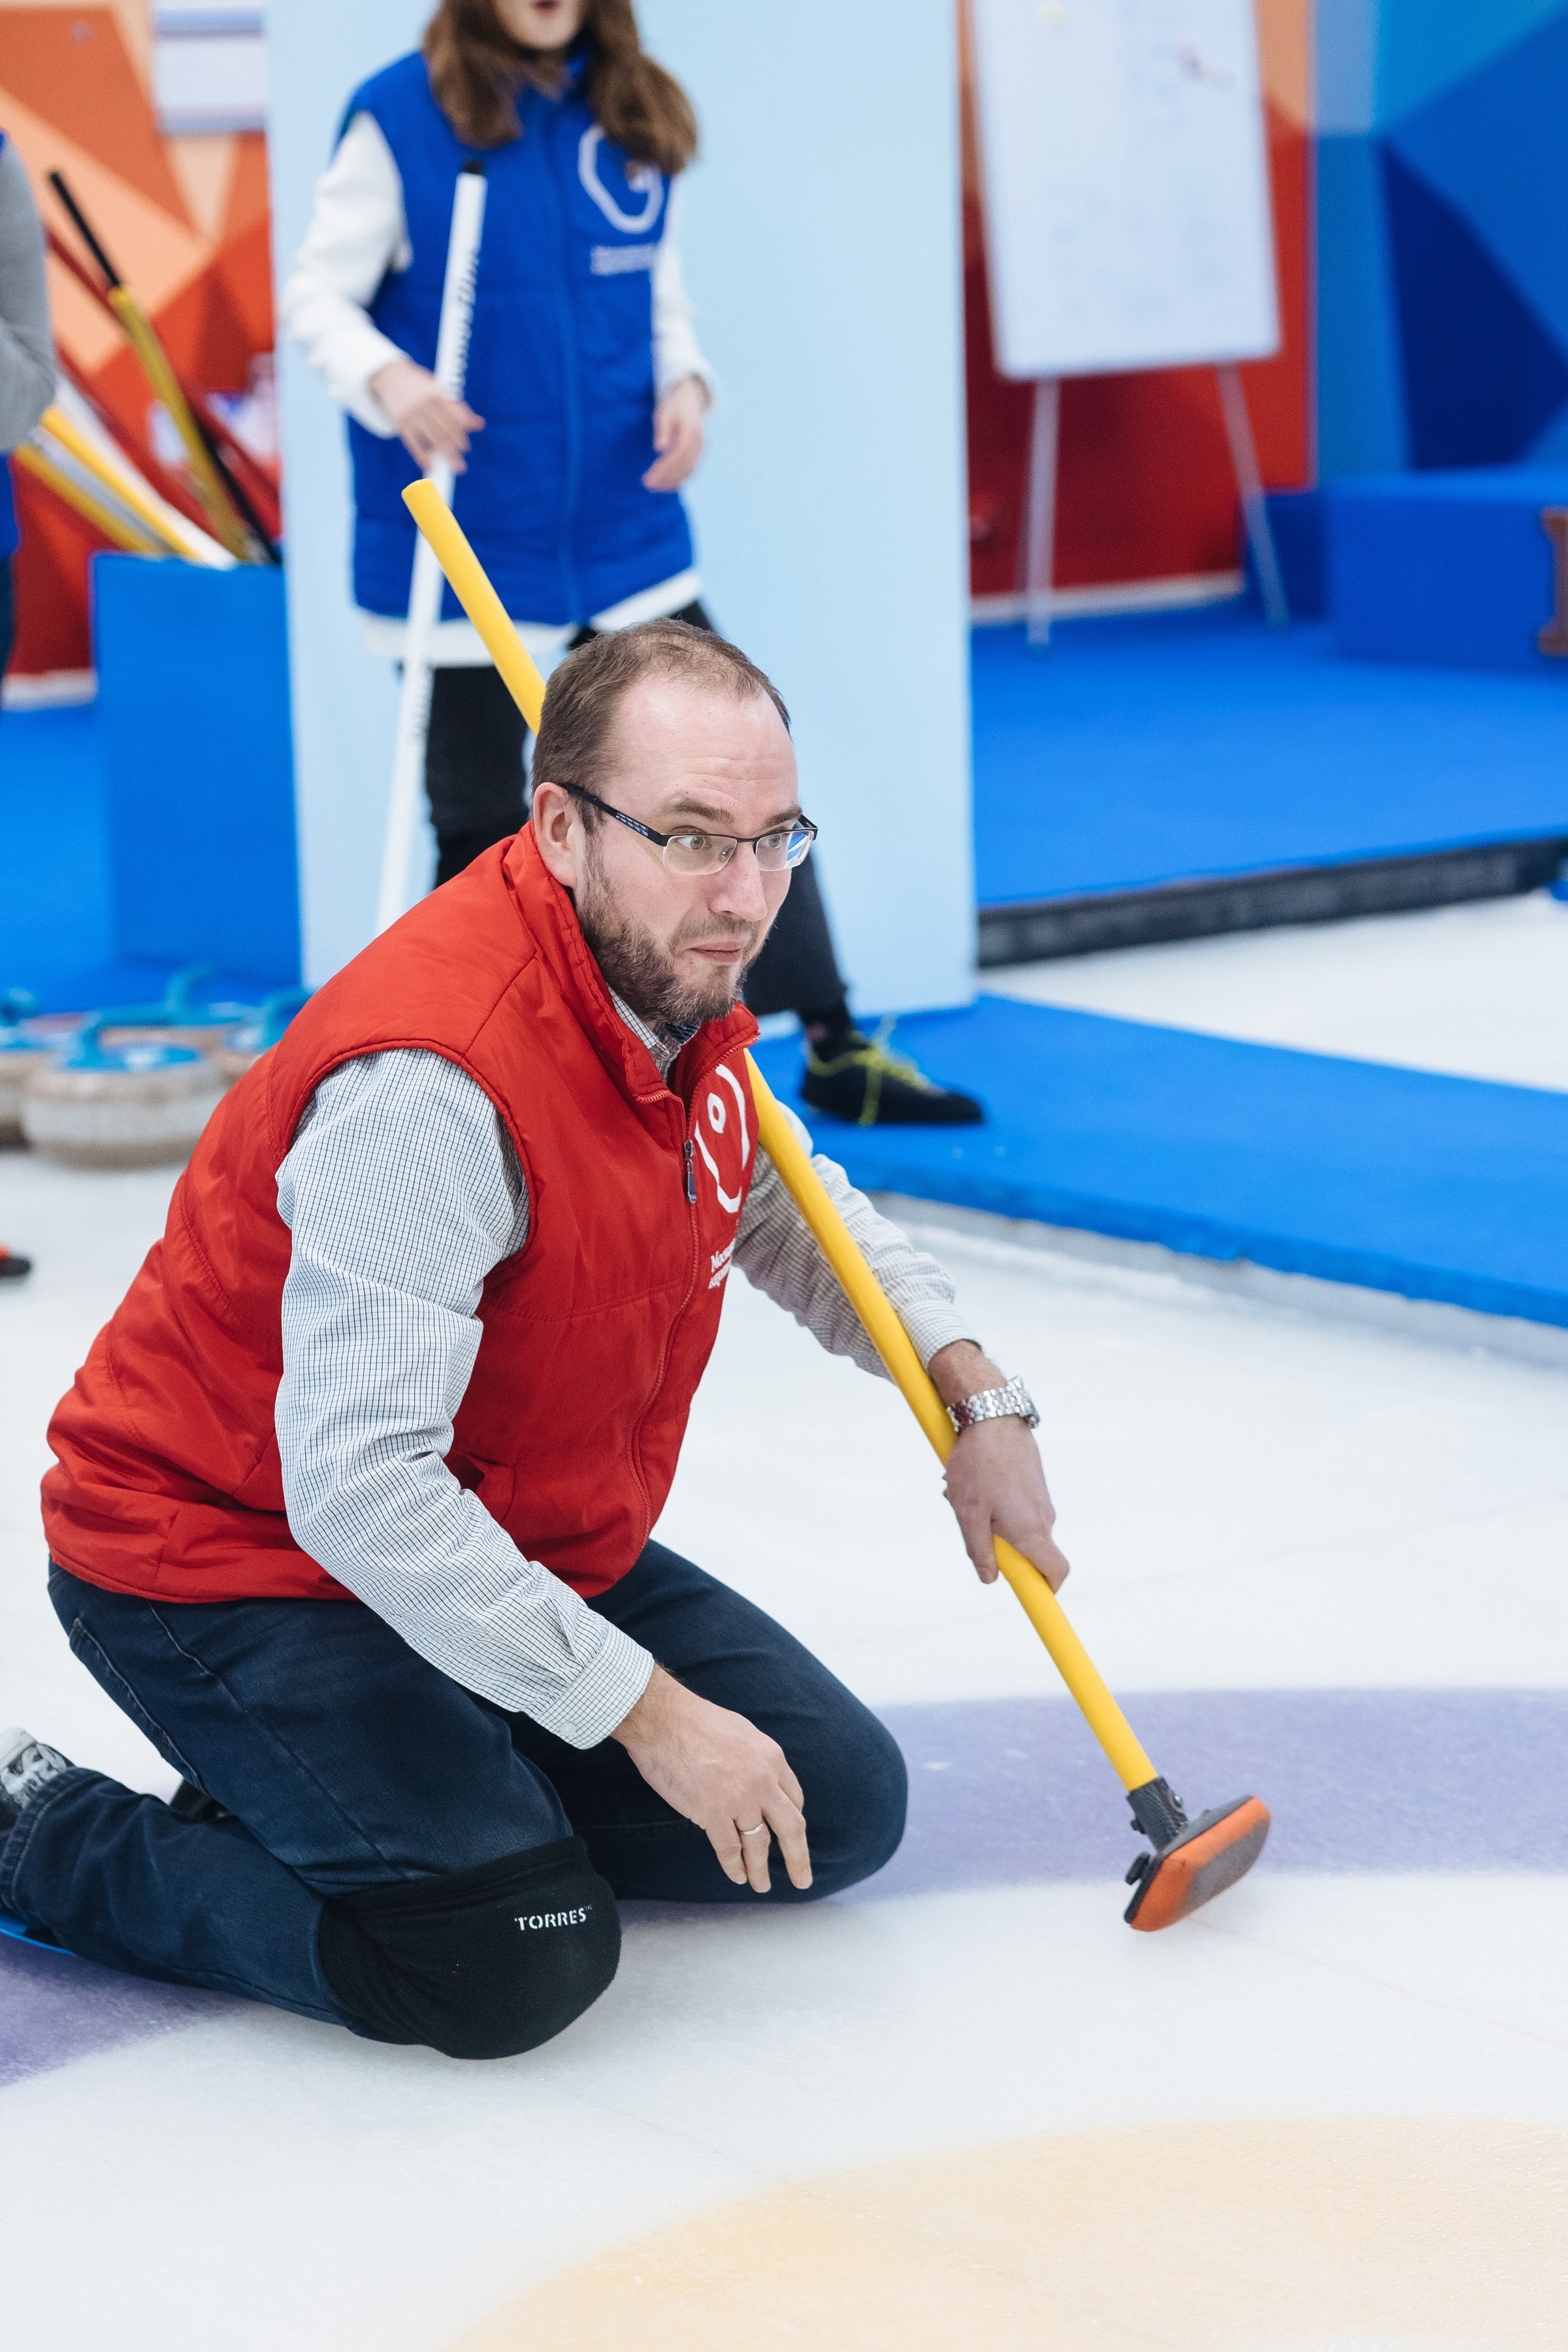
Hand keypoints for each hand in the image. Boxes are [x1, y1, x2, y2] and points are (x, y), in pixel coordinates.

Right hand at [369, 356, 484, 471]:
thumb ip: (458, 408)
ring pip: (431, 440)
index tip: (465, 448)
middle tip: (460, 465)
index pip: (453, 419)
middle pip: (443, 432)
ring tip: (452, 467)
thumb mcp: (439, 390)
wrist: (389, 376)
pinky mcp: (399, 423)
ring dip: (443, 455)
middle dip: (453, 450)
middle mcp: (424, 405)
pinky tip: (430, 466)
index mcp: (436, 394)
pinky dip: (422, 456)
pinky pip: (413, 443)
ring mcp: (411, 415)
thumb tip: (480, 424)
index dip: (459, 435)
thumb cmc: (420, 385)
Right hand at [612, 1665, 810, 1892]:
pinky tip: (737, 1876)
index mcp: (772, 1758)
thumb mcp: (741, 1733)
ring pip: (759, 1844)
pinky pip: (729, 1849)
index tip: (790, 1837)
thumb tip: (757, 1777)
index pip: (794, 1799)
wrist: (664, 1719)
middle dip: (798, 1858)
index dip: (792, 1821)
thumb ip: (755, 1759)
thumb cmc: (695, 1721)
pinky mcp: (712, 1812)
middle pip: (791, 1828)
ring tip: (761, 1885)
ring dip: (760, 1869)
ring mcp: (739, 1798)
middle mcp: (762, 1781)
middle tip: (802, 1881)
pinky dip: (734, 1866)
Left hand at [643, 374, 707, 490]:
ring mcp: (701, 449)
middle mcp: (699, 442)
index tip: (650, 476)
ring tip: (655, 487)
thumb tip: (659, 448)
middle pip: (683, 465)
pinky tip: (666, 485)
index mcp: (690, 430)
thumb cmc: (674, 406)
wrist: (691, 400)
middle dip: (666, 477)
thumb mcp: (664, 412)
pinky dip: (679, 479)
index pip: (678, 454)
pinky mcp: (699, 454)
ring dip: (672, 481)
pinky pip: (691, 470)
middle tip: (648, 484)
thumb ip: (662, 429)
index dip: (665, 467)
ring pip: (689, 471)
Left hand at [927, 1341, 1070, 1593]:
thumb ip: (979, 1551)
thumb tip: (990, 1578)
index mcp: (1032, 1529)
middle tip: (973, 1526)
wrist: (992, 1415)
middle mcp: (1044, 1516)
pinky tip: (976, 1481)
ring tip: (969, 1496)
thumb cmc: (977, 1464)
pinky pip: (1018, 1506)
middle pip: (1032, 1551)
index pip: (1056, 1572)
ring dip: (995, 1521)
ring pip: (1020, 1526)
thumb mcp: (968, 1512)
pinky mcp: (1035, 1483)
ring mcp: (1042, 1498)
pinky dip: (999, 1503)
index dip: (1047, 1590)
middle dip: (1003, 1549)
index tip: (1033, 1599)